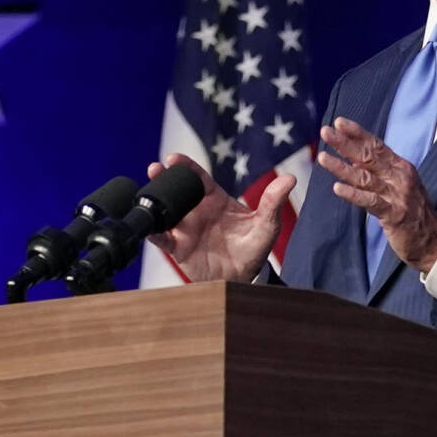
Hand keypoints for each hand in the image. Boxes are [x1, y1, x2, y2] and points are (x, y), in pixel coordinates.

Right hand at [145, 153, 296, 282]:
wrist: (244, 279)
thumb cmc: (254, 249)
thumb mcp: (266, 225)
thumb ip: (273, 202)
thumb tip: (291, 178)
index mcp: (215, 199)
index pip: (198, 177)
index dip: (186, 166)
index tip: (174, 158)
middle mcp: (197, 210)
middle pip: (176, 189)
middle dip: (163, 177)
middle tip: (155, 168)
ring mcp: (186, 228)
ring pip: (165, 210)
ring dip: (153, 199)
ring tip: (146, 191)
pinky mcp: (178, 248)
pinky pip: (162, 238)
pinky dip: (152, 231)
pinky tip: (146, 226)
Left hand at [320, 116, 436, 273]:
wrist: (434, 240)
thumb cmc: (413, 210)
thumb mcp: (399, 183)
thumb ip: (379, 170)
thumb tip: (353, 157)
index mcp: (400, 166)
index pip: (376, 145)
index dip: (357, 133)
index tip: (339, 121)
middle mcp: (399, 176)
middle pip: (368, 156)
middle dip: (345, 143)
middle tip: (326, 131)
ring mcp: (397, 194)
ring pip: (365, 177)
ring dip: (342, 167)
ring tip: (323, 157)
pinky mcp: (394, 214)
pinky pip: (370, 202)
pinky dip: (354, 194)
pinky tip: (338, 188)